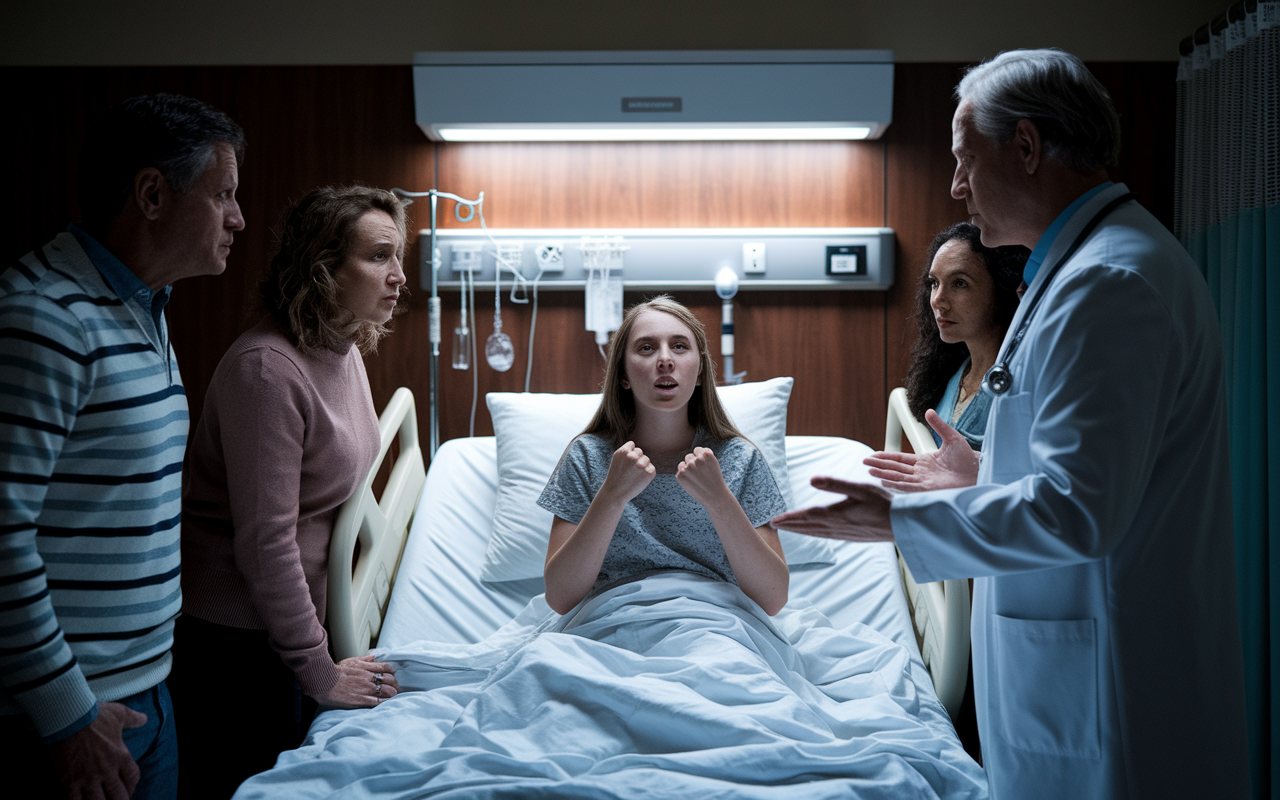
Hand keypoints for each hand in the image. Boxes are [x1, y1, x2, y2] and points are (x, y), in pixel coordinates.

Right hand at [49, 701, 146, 799]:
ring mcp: (88, 778)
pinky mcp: (69, 782)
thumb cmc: (95, 715)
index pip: (132, 778)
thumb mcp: (120, 713)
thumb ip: (133, 718)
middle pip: (118, 796)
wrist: (69, 718)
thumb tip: (144, 718)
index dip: (131, 787)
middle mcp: (107, 771)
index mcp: (121, 756)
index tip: (127, 789)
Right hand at [317, 655, 399, 708]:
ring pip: (386, 690)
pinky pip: (377, 701)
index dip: (392, 671)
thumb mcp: (351, 661)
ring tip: (394, 695)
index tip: (394, 674)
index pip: (385, 667)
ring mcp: (366, 688)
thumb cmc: (336, 672)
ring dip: (392, 693)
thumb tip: (374, 657)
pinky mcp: (361, 699)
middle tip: (396, 687)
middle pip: (389, 679)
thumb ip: (364, 659)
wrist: (324, 682)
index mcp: (366, 667)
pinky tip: (387, 703)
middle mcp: (368, 677)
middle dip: (395, 683)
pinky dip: (384, 702)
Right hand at [602, 441, 656, 503]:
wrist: (615, 493)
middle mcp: (632, 456)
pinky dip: (647, 473)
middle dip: (636, 459)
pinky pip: (651, 468)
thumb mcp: (617, 459)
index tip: (625, 463)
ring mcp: (641, 464)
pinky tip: (639, 479)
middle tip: (629, 471)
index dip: (629, 454)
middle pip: (640, 452)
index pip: (632, 445)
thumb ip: (626, 451)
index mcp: (623, 451)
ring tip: (633, 476)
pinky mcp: (649, 472)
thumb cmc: (616, 476)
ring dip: (642, 466)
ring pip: (646, 459)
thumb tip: (639, 448)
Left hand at [675, 447, 729, 507]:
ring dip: (687, 469)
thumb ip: (702, 456)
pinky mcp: (681, 475)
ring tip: (696, 479)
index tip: (704, 466)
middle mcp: (696, 460)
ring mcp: (688, 468)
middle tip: (700, 475)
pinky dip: (684, 477)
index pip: (697, 450)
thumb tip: (689, 455)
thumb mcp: (712, 464)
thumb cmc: (714, 480)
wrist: (715, 496)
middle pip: (689, 456)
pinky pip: (679, 472)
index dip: (700, 458)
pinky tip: (692, 483)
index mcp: (706, 455)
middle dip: (693, 464)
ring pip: (683, 464)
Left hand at [769, 476, 894, 542]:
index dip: (789, 518)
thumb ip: (835, 484)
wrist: (901, 526)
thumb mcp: (860, 489)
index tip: (774, 519)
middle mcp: (836, 527)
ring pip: (815, 533)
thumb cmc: (883, 505)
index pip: (806, 517)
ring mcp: (843, 534)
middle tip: (773, 525)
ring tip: (787, 528)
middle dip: (789, 525)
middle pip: (807, 527)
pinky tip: (814, 533)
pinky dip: (814, 534)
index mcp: (835, 515)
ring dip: (799, 531)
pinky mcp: (850, 537)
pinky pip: (825, 536)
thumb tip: (812, 479)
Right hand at [863, 409, 979, 491]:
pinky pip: (909, 487)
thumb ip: (938, 425)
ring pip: (899, 478)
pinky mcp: (929, 489)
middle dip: (880, 466)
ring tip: (870, 472)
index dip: (886, 457)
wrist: (981, 471)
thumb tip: (928, 411)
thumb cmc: (969, 458)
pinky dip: (897, 484)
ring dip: (884, 474)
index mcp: (925, 461)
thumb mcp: (952, 437)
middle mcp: (922, 473)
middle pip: (896, 469)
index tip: (873, 456)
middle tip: (864, 464)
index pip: (900, 459)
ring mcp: (924, 482)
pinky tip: (886, 481)